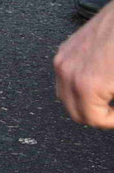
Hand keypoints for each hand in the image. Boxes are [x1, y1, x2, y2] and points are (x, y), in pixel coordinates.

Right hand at [55, 4, 113, 128]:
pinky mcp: (64, 51)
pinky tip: (98, 79)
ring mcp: (63, 61)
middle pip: (75, 113)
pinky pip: (64, 78)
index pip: (94, 120)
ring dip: (85, 101)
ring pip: (66, 96)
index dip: (111, 121)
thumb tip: (113, 112)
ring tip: (106, 96)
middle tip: (113, 110)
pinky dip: (78, 85)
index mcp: (87, 86)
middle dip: (97, 115)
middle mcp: (68, 74)